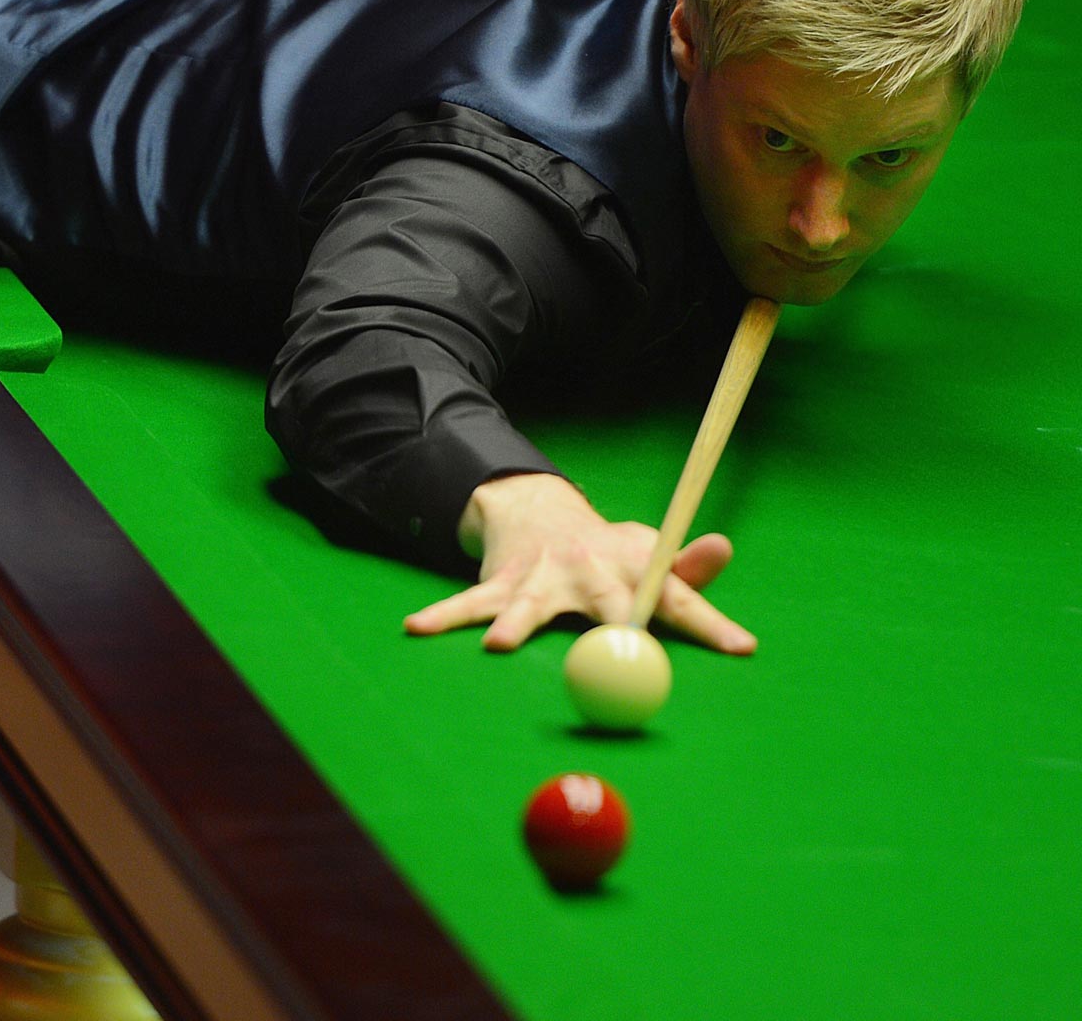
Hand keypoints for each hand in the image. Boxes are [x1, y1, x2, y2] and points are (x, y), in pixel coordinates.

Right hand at [401, 473, 756, 653]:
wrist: (537, 510)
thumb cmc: (607, 553)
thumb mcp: (649, 557)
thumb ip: (687, 574)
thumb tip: (727, 549)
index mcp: (634, 567)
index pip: (680, 598)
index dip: (711, 623)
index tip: (742, 647)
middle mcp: (591, 570)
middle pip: (607, 604)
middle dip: (616, 627)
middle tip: (624, 650)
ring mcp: (541, 578)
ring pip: (529, 607)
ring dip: (514, 626)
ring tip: (500, 646)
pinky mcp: (500, 584)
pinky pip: (469, 605)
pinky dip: (442, 617)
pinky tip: (417, 628)